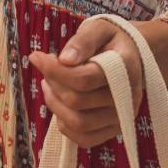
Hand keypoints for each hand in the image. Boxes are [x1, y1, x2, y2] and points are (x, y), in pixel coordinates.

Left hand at [28, 18, 167, 148]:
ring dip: (54, 104)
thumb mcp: (98, 28)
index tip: (35, 56)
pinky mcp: (114, 129)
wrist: (131, 56)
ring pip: (78, 123)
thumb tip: (65, 60)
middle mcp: (127, 98)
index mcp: (125, 69)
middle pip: (76, 101)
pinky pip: (85, 139)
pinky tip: (59, 103)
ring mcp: (121, 117)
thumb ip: (83, 41)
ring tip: (49, 84)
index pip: (84, 79)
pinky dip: (64, 124)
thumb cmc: (111, 40)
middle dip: (53, 83)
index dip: (54, 70)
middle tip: (47, 67)